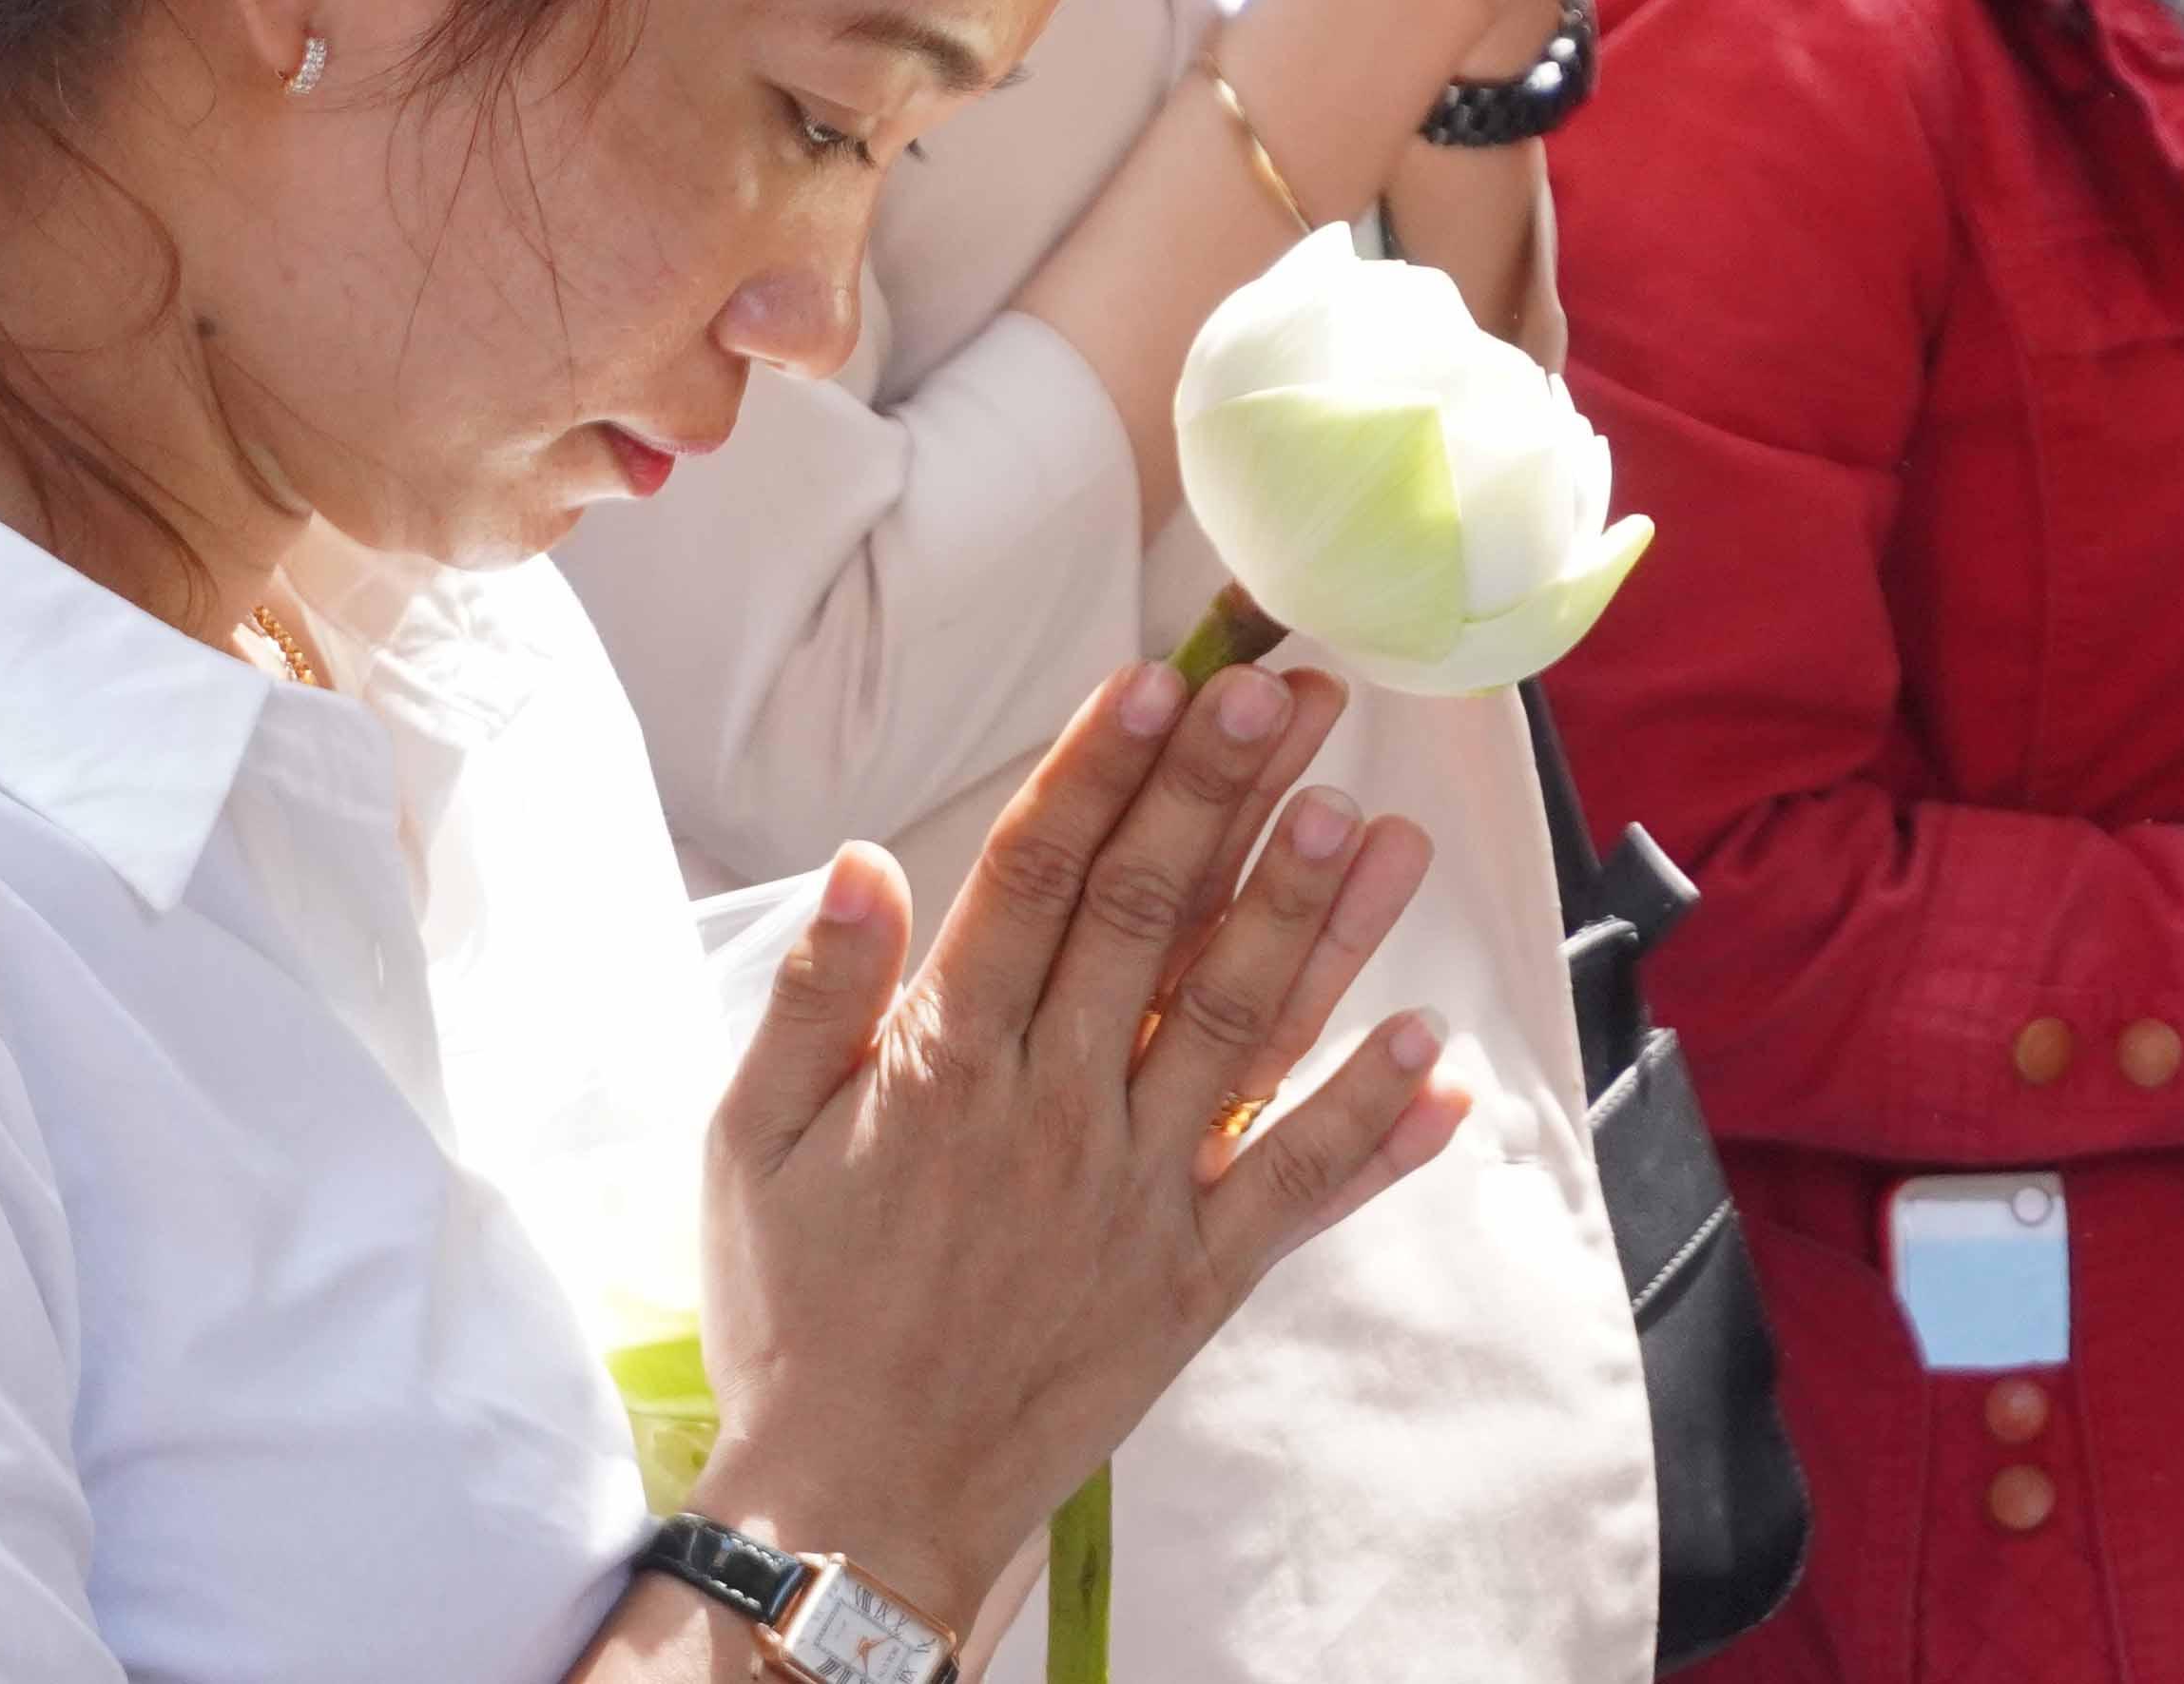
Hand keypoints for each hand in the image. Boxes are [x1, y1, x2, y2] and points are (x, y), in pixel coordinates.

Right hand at [682, 659, 1454, 1629]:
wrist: (851, 1503)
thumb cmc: (793, 1311)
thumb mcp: (750, 1143)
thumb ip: (815, 996)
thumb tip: (863, 857)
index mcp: (945, 1062)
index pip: (1036, 881)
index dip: (1100, 772)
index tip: (1161, 681)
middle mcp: (1054, 1108)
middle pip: (1153, 922)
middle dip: (1224, 798)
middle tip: (1291, 694)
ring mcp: (1135, 1191)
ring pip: (1240, 1028)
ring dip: (1313, 921)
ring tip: (1375, 819)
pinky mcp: (1193, 1276)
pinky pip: (1294, 1186)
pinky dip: (1369, 1119)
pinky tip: (1433, 1044)